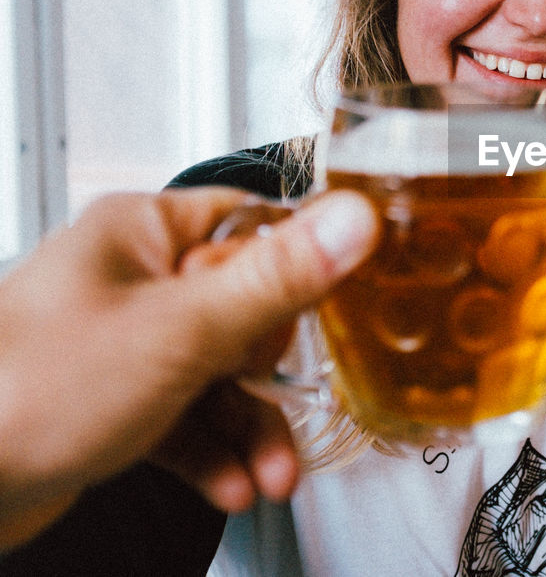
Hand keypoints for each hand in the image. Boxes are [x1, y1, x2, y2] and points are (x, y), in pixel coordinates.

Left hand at [0, 187, 378, 547]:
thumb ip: (277, 278)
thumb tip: (354, 218)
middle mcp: (133, 281)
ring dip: (252, 428)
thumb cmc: (31, 391)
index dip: (298, 270)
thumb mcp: (181, 331)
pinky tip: (231, 485)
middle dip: (271, 376)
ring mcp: (123, 344)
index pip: (252, 225)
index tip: (338, 308)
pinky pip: (186, 417)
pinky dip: (214, 452)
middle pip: (244, 310)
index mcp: (142, 234)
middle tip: (285, 403)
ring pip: (219, 375)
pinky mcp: (113, 402)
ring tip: (272, 475)